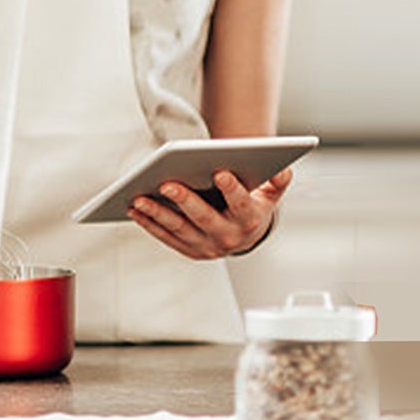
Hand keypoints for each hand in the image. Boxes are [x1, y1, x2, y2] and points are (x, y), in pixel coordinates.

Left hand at [129, 166, 293, 259]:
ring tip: (139, 197)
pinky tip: (135, 208)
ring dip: (158, 214)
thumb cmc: (254, 206)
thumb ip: (278, 181)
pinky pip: (165, 236)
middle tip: (166, 183)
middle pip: (204, 218)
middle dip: (185, 200)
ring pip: (179, 229)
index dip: (232, 189)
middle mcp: (227, 238)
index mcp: (249, 220)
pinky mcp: (188, 250)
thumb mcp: (270, 195)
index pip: (241, 204)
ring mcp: (206, 247)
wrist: (245, 237)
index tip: (220, 171)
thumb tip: (284, 169)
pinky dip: (149, 223)